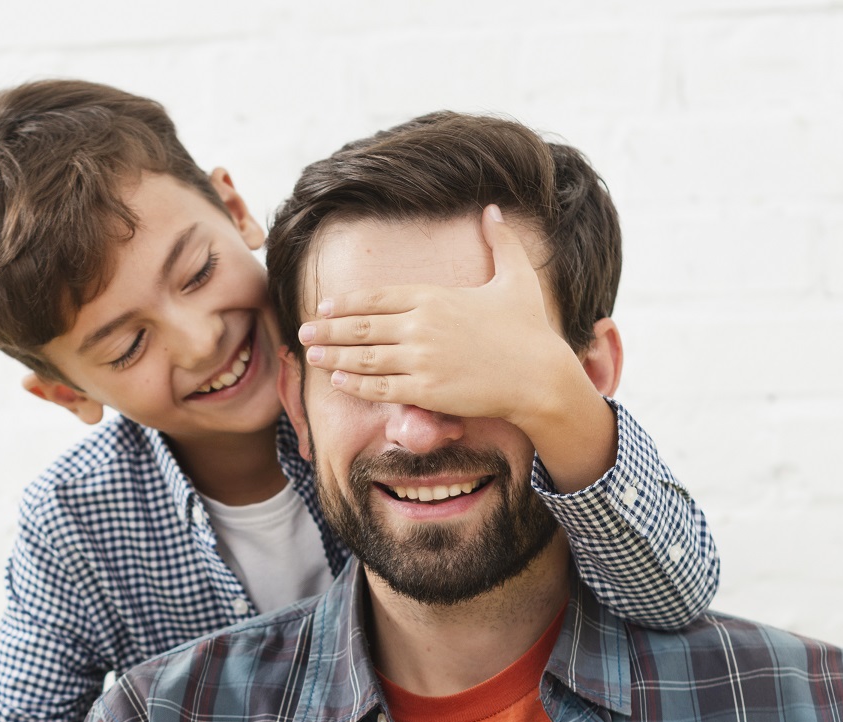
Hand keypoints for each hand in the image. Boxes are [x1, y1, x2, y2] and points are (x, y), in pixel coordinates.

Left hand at [296, 205, 617, 489]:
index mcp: (433, 297)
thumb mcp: (517, 277)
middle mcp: (421, 326)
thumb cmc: (529, 329)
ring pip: (364, 358)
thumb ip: (501, 242)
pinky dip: (355, 384)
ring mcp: (420, 360)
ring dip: (333, 356)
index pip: (376, 298)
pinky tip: (338, 381)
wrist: (540, 376)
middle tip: (302, 333)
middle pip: (361, 327)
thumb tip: (493, 209)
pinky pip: (380, 387)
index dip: (344, 304)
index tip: (323, 307)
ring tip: (311, 356)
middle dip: (327, 330)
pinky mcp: (425, 391)